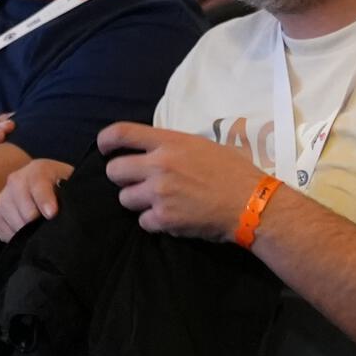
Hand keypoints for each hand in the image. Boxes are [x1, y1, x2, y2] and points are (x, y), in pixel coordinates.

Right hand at [0, 157, 71, 240]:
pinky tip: (28, 234)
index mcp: (39, 169)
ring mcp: (3, 197)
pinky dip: (16, 237)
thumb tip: (62, 210)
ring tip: (39, 232)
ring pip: (11, 218)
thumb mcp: (74, 188)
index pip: (37, 183)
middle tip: (47, 229)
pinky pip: (2, 230)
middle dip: (35, 220)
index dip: (44, 199)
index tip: (52, 214)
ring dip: (26, 230)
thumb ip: (71, 194)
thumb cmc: (66, 192)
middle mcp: (16, 180)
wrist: (52, 194)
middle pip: (21, 205)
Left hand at [100, 121, 263, 242]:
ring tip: (159, 202)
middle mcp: (160, 165)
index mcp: (170, 142)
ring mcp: (160, 193)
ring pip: (125, 198)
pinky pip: (142, 221)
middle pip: (114, 171)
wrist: (251, 203)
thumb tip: (152, 151)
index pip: (122, 133)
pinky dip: (154, 221)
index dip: (106, 140)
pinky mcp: (164, 218)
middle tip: (137, 183)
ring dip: (138, 202)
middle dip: (122, 178)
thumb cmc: (233, 172)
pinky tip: (171, 217)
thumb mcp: (202, 146)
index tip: (104, 148)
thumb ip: (173, 147)